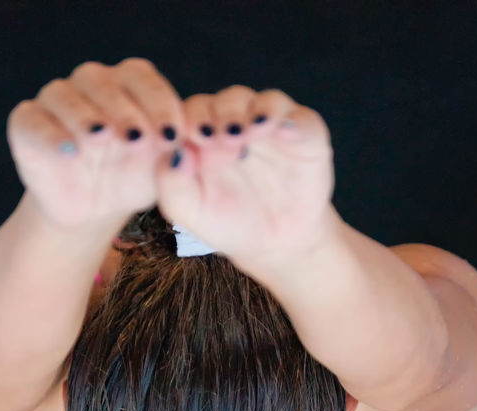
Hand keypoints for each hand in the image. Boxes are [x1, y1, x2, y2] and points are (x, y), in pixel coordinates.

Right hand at [6, 58, 189, 232]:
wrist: (91, 210)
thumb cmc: (130, 180)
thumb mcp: (158, 171)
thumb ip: (173, 156)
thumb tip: (180, 149)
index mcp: (125, 85)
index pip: (141, 79)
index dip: (158, 103)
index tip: (174, 137)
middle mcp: (89, 85)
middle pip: (102, 82)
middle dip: (123, 109)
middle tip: (138, 138)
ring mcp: (55, 101)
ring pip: (64, 94)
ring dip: (84, 115)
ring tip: (101, 137)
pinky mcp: (26, 122)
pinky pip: (33, 121)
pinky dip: (50, 135)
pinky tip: (70, 153)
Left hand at [155, 85, 335, 270]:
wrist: (275, 244)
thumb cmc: (226, 223)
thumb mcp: (190, 212)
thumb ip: (171, 185)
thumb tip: (175, 154)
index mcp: (203, 132)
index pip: (192, 112)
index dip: (191, 120)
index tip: (191, 138)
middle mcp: (237, 119)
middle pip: (227, 101)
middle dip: (223, 115)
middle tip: (221, 136)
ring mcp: (272, 123)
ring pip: (263, 102)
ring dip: (254, 114)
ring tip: (249, 132)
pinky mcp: (304, 132)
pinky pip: (300, 120)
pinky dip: (292, 124)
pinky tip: (284, 133)